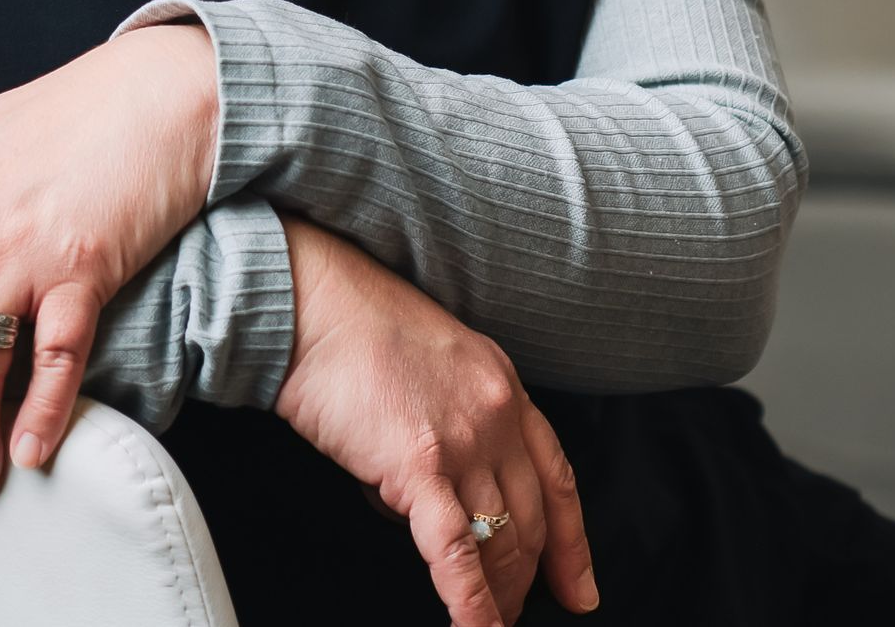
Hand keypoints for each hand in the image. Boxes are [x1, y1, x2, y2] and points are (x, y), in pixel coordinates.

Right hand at [275, 219, 597, 626]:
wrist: (312, 300)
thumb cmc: (355, 326)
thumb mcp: (434, 362)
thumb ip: (456, 423)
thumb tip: (441, 494)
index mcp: (502, 384)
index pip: (558, 479)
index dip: (573, 545)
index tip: (581, 590)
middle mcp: (495, 412)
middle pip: (532, 520)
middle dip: (528, 580)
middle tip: (515, 613)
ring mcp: (463, 439)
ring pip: (501, 541)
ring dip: (500, 595)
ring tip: (491, 622)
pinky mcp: (420, 465)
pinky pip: (457, 552)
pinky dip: (471, 603)